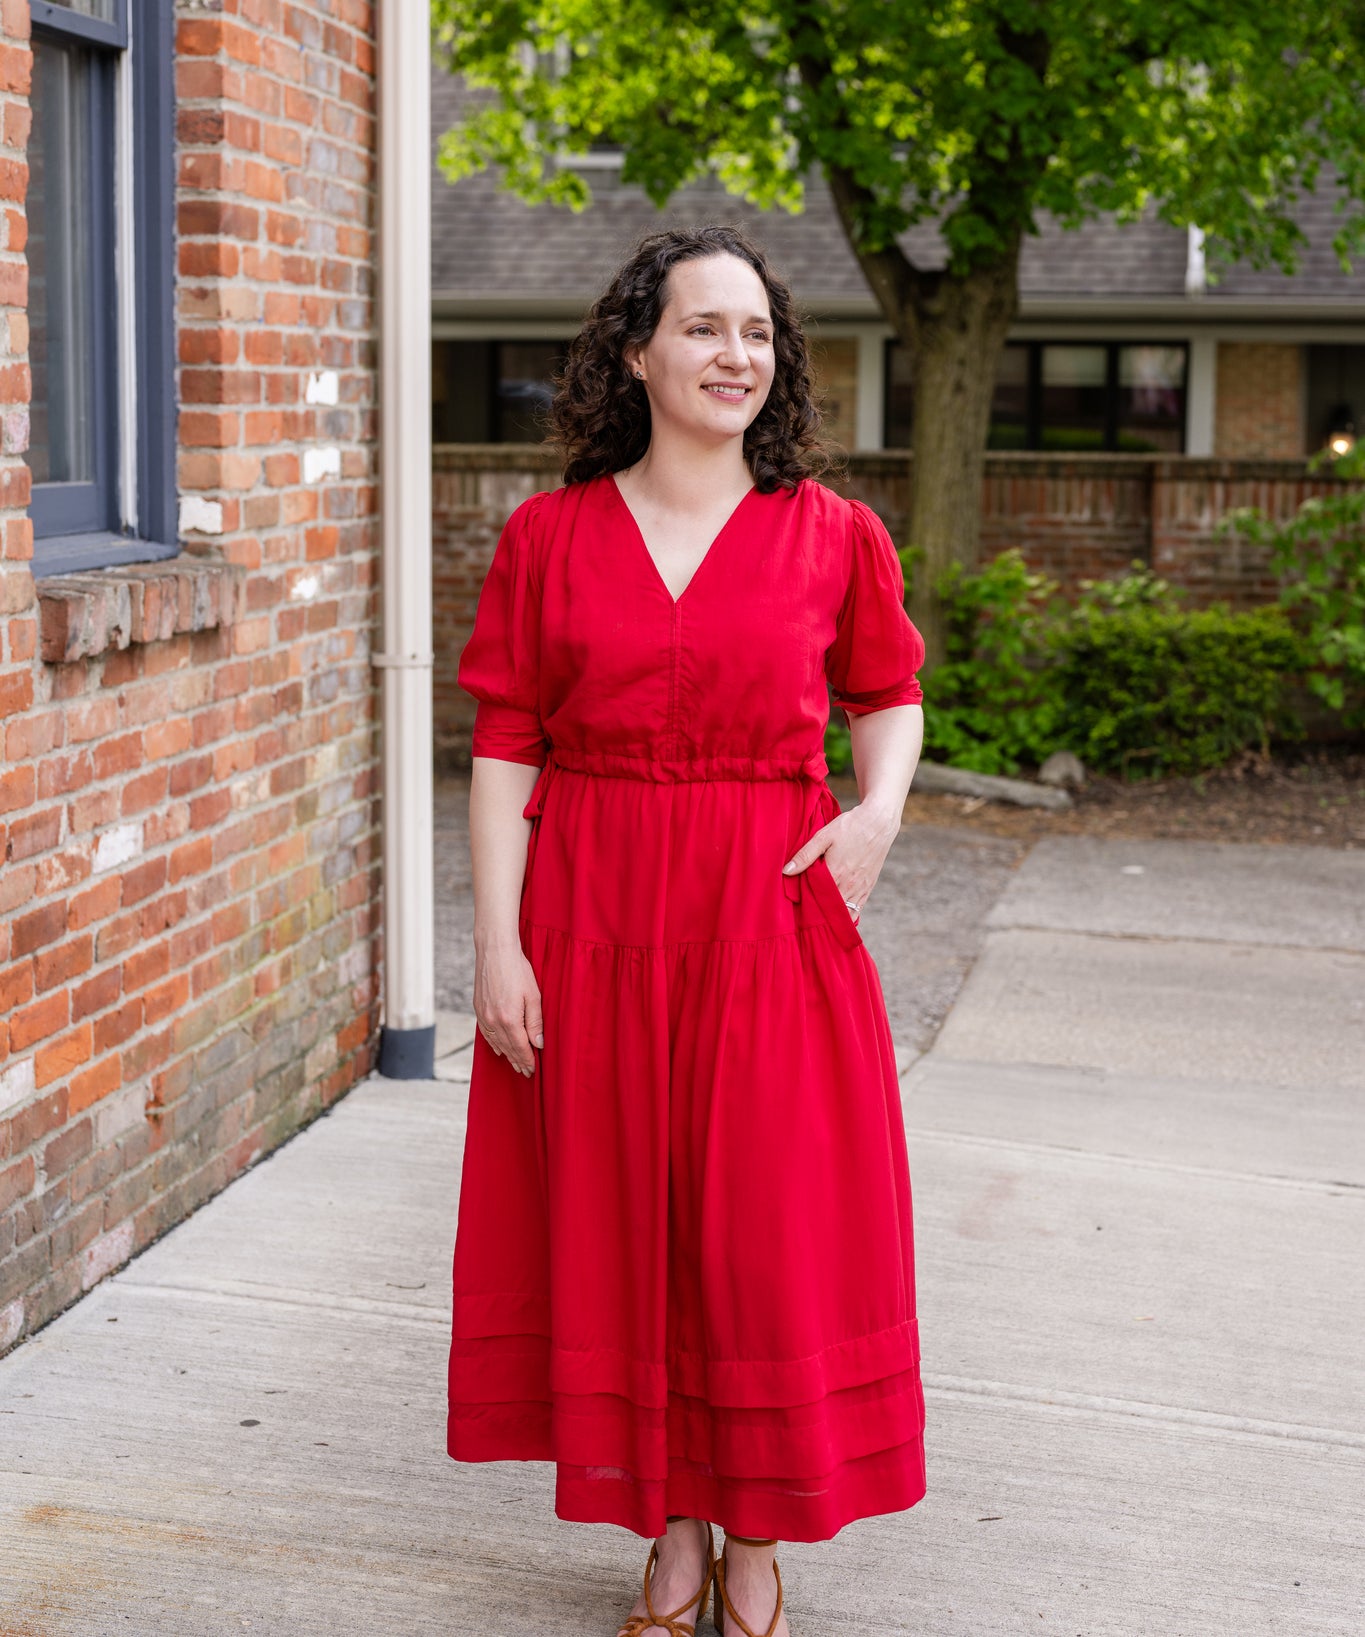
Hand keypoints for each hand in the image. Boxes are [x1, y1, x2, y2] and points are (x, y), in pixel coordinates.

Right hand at [473, 943, 543, 1075]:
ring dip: (506, 1054)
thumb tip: (538, 1044)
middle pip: (508, 1048)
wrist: (494, 951)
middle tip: (525, 1072)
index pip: (520, 1047)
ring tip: (514, 1064)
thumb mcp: (534, 996)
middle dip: (518, 1061)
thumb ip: (535, 1022)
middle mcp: (494, 1021)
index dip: (527, 1060)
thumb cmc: (517, 970)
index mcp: (509, 1019)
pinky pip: (486, 1033)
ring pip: (496, 1042)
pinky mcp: (478, 1009)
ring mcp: (483, 1015)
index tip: (532, 1070)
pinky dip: (493, 1043)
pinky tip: (498, 1049)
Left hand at [782, 804, 898, 916]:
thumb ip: (805, 855)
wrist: (879, 822)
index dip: (806, 905)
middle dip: (818, 913)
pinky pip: (858, 909)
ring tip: (821, 915)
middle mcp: (849, 885)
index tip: (797, 905)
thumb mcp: (823, 836)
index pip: (816, 899)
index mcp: (836, 874)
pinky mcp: (869, 886)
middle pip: (830, 909)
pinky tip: (838, 912)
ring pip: (845, 913)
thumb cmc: (850, 827)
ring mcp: (861, 888)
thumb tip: (786, 871)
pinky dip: (847, 913)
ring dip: (833, 915)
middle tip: (806, 913)